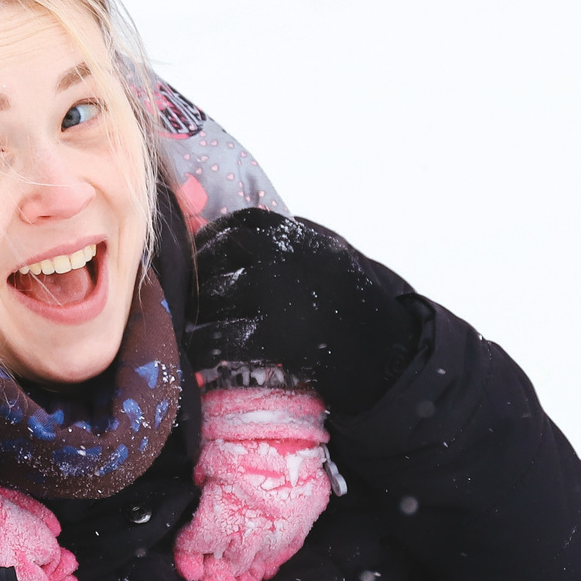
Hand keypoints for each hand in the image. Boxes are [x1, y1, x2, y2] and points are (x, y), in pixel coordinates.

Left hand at [174, 386, 331, 580]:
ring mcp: (283, 523)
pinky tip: (263, 564)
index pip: (199, 541)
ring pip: (260, 559)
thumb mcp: (205, 451)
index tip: (185, 551)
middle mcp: (253, 524)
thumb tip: (198, 490)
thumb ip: (199, 480)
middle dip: (217, 568)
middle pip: (230, 559)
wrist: (288, 412)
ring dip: (245, 569)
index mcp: (221, 509)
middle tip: (210, 576)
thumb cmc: (240, 425)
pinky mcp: (305, 517)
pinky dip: (273, 559)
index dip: (188, 551)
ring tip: (237, 577)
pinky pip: (287, 550)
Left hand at [188, 210, 418, 413]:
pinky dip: (201, 345)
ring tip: (187, 323)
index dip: (215, 235)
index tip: (200, 251)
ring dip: (197, 310)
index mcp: (303, 237)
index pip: (244, 222)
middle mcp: (288, 256)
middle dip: (200, 274)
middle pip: (222, 254)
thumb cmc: (362, 312)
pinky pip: (220, 336)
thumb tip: (247, 237)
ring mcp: (280, 293)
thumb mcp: (335, 259)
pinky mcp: (277, 336)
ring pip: (216, 295)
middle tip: (189, 294)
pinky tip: (193, 354)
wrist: (393, 358)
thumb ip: (298, 244)